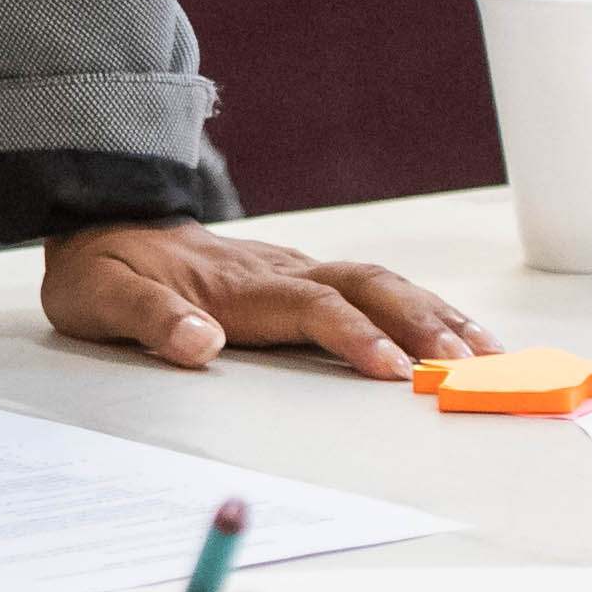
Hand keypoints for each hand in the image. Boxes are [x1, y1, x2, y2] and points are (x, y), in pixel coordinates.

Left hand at [37, 222, 493, 381]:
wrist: (101, 219)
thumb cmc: (103, 269)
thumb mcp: (102, 296)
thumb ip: (149, 320)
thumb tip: (200, 343)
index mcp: (239, 284)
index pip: (312, 307)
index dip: (354, 336)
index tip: (391, 372)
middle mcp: (280, 271)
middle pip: (367, 288)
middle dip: (421, 325)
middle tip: (470, 367)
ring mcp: (295, 270)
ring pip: (381, 284)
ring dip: (436, 315)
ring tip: (490, 354)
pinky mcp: (300, 278)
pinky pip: (373, 290)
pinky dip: (422, 309)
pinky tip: (456, 333)